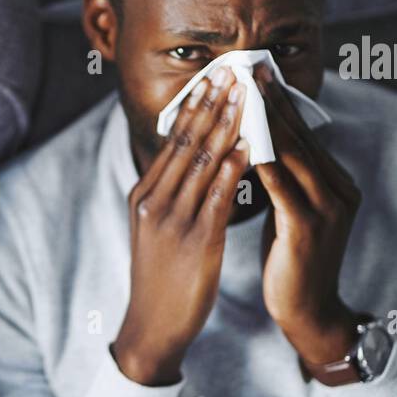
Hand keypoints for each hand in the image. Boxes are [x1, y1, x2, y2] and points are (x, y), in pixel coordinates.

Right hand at [113, 65, 250, 385]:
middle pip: (186, 142)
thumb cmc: (160, 279)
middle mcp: (154, 201)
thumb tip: (192, 163)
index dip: (195, 106)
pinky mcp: (195, 241)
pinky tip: (252, 146)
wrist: (152, 325)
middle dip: (212, 104)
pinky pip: (217, 196)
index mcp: (144, 195)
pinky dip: (234, 167)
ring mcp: (173, 220)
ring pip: (202, 162)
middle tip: (233, 72)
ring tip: (247, 97)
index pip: (173, 140)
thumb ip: (170, 195)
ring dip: (227, 125)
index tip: (214, 78)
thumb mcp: (155, 229)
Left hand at [252, 64, 361, 363]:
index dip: (278, 101)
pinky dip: (261, 163)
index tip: (254, 72)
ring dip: (264, 123)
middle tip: (246, 68)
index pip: (303, 133)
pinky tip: (242, 144)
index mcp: (336, 182)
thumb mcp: (290, 211)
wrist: (308, 312)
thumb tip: (261, 142)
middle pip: (299, 135)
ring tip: (240, 95)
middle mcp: (339, 190)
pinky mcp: (308, 230)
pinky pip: (281, 188)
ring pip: (291, 155)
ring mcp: (328, 210)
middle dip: (271, 101)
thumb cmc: (292, 261)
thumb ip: (284, 178)